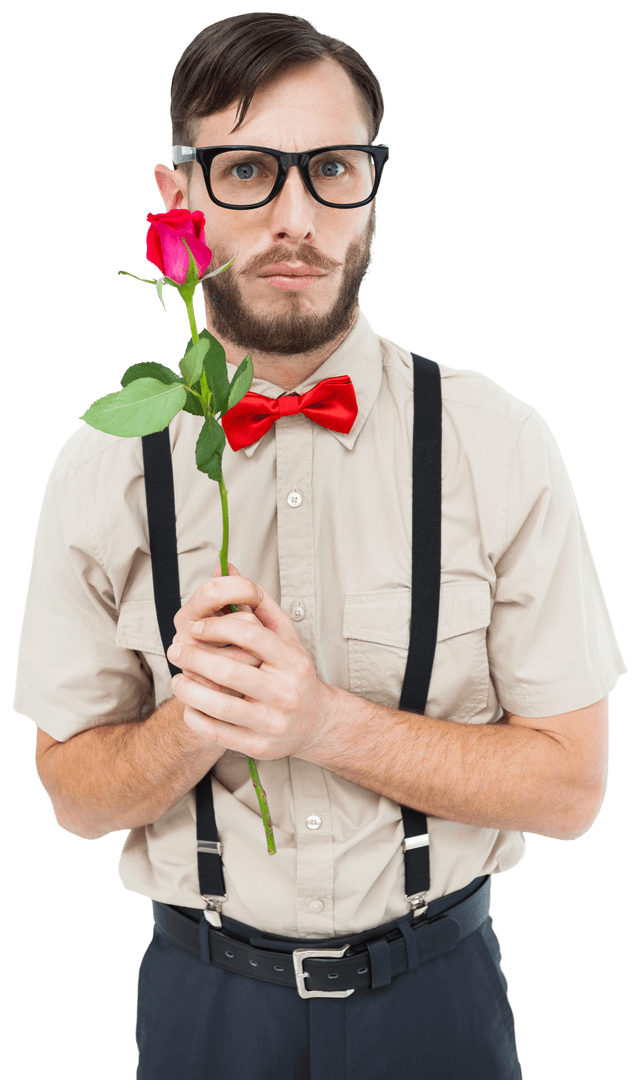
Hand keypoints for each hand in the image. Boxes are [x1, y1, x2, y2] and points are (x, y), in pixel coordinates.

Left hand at [167, 575, 339, 760]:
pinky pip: (217, 732)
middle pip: (229, 671)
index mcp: (292, 660)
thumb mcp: (285, 637)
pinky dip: (196, 716)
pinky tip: (189, 704)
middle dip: (193, 658)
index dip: (215, 628)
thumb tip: (228, 567)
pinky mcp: (259, 746)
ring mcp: (273, 722)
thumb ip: (258, 602)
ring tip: (177, 679)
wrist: (316, 723)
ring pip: (219, 705)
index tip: (194, 627)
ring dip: (188, 689)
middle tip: (174, 649)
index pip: (250, 635)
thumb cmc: (294, 673)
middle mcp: (285, 692)